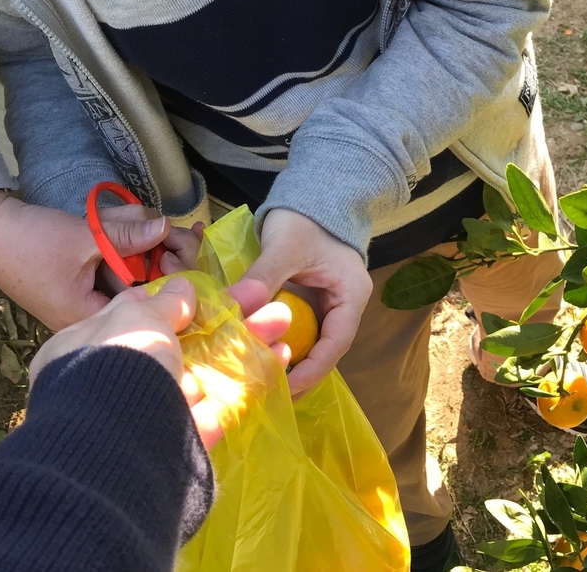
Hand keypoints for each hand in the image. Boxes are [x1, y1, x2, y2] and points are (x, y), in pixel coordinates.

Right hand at [0, 190, 198, 329]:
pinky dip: (122, 242)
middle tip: (173, 226)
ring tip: (141, 216)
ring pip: (131, 271)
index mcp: (89, 320)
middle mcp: (90, 317)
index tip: (182, 247)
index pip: (146, 307)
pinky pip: (114, 263)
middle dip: (158, 254)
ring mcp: (86, 298)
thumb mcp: (84, 237)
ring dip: (140, 242)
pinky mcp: (82, 281)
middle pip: (142, 288)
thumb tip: (166, 227)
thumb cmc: (29, 242)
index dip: (170, 277)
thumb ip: (126, 235)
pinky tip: (131, 219)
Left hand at [29, 278, 291, 448]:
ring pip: (205, 374)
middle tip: (263, 300)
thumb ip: (163, 303)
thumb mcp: (135, 318)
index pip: (135, 317)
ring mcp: (151, 414)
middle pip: (181, 344)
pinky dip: (249, 382)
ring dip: (245, 346)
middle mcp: (116, 381)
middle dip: (226, 320)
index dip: (177, 302)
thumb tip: (182, 289)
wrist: (118, 448)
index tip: (212, 291)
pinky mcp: (182, 443)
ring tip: (283, 322)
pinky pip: (219, 408)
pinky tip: (278, 359)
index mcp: (87, 348)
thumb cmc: (118, 366)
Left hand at [228, 208, 370, 394]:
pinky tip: (257, 353)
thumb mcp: (284, 247)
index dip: (311, 370)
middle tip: (267, 393)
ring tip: (259, 381)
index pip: (335, 345)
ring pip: (309, 342)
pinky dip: (279, 341)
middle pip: (323, 350)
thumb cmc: (306, 218)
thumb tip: (235, 307)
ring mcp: (326, 303)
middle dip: (297, 373)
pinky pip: (295, 329)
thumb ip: (263, 277)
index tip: (284, 387)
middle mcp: (343, 305)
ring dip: (287, 360)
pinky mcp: (308, 300)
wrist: (312, 193)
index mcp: (350, 296)